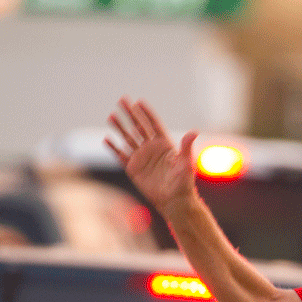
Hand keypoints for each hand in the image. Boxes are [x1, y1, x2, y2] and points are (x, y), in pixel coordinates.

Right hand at [106, 97, 197, 219]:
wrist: (174, 201)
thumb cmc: (183, 183)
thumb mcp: (186, 163)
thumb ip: (186, 146)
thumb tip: (194, 131)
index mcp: (164, 144)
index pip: (153, 124)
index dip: (146, 113)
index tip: (139, 101)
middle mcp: (151, 148)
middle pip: (138, 127)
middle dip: (131, 114)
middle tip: (122, 100)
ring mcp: (141, 157)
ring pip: (128, 138)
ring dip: (119, 127)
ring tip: (111, 116)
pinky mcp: (133, 168)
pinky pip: (121, 155)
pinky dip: (114, 148)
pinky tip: (107, 139)